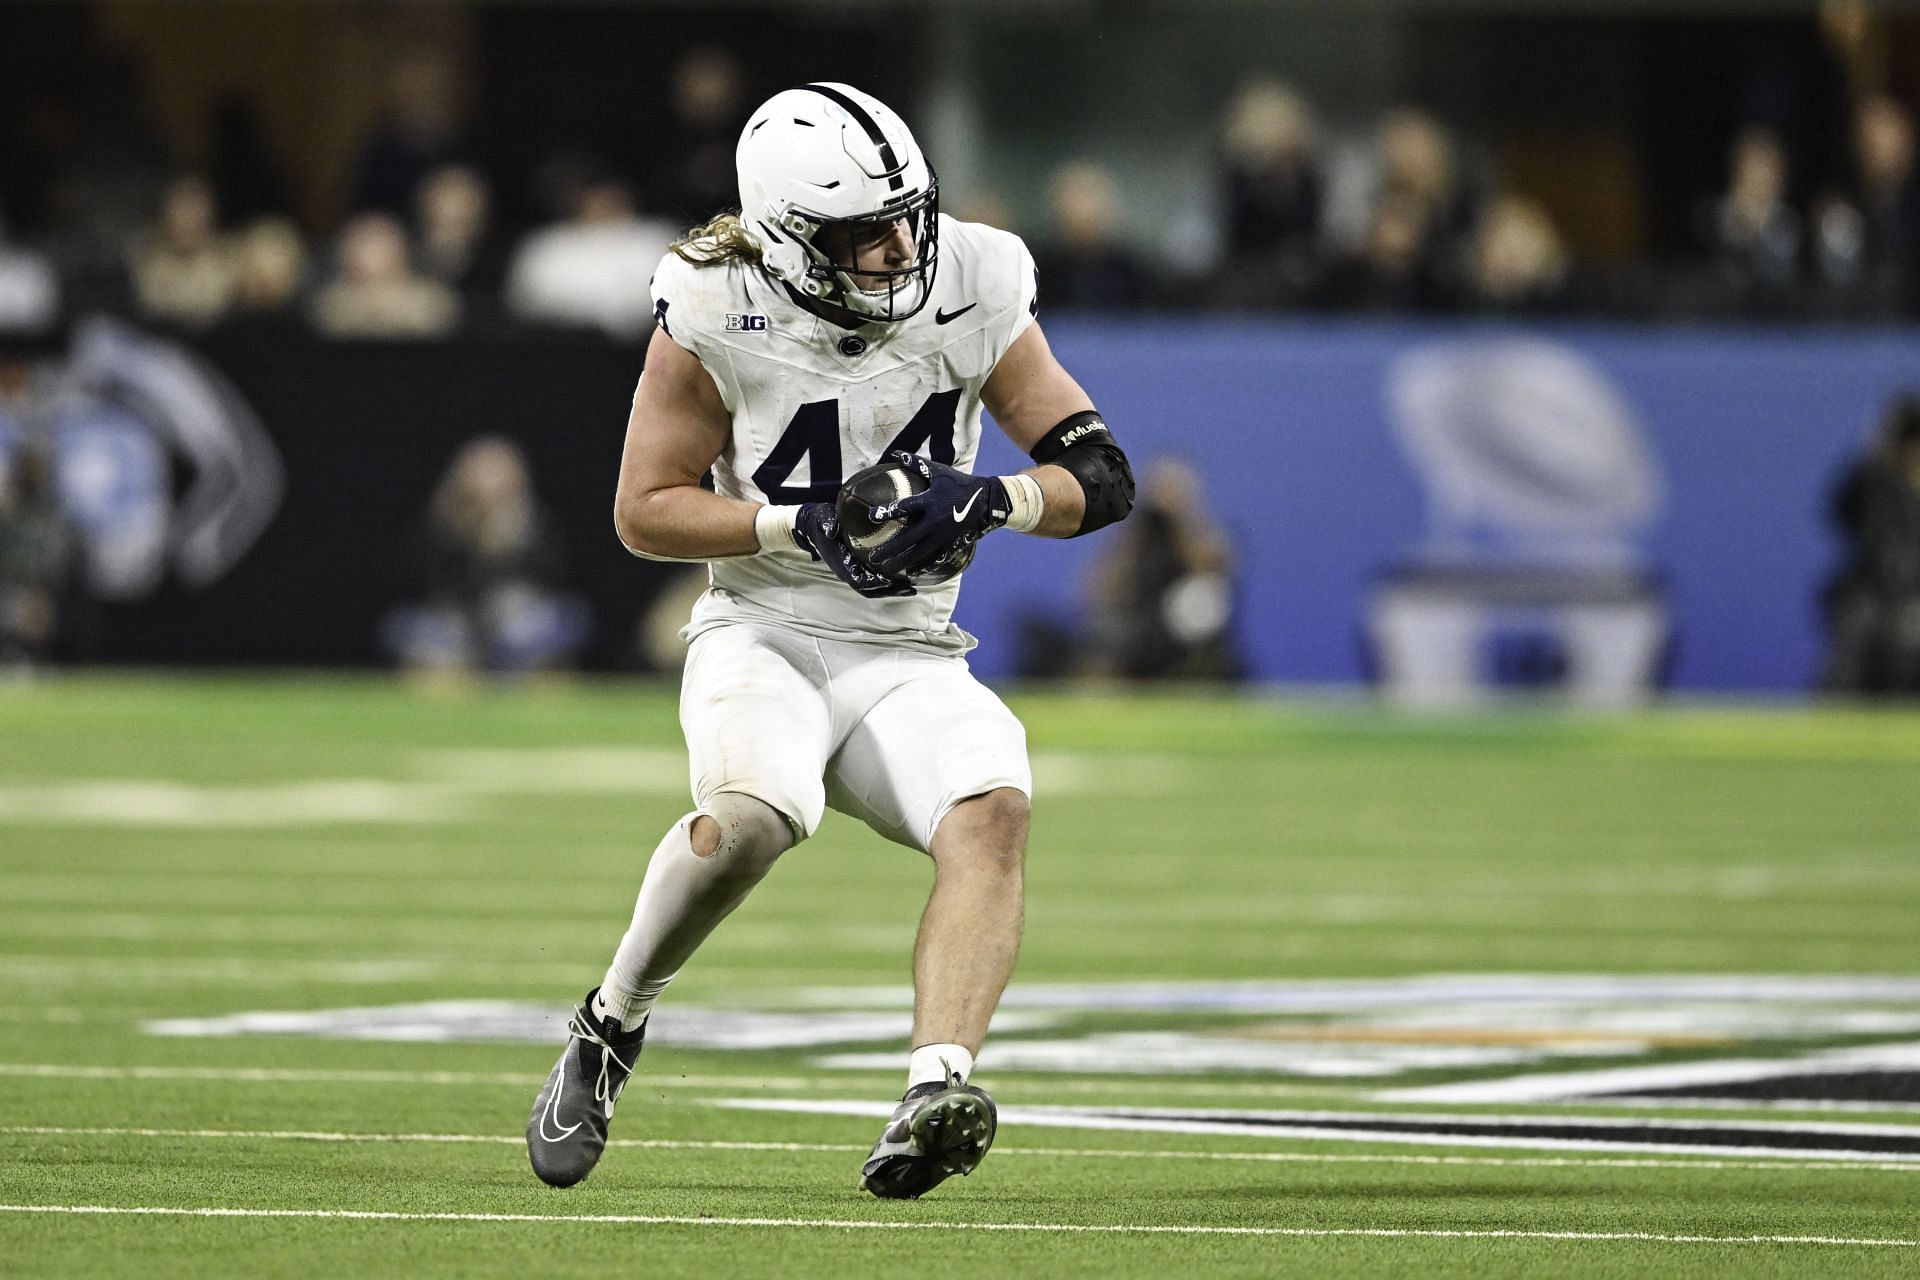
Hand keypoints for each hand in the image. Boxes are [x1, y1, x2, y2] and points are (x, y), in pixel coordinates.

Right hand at [792, 502, 915, 597]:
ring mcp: (853, 570)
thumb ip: (827, 523)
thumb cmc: (821, 522)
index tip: (890, 580)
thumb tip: (831, 530)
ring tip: (912, 588)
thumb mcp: (823, 518)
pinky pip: (874, 578)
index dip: (874, 583)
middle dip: (889, 591)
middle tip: (910, 589)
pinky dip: (889, 581)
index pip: (858, 581)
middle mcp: (848, 571)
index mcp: (840, 563)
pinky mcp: (859, 566)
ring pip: (874, 588)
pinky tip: (905, 575)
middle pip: (870, 590)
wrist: (814, 525)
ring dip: (892, 590)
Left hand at [865, 452, 1009, 574]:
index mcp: (930, 501)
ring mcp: (944, 535)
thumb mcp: (938, 471)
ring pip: (919, 553)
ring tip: (886, 569)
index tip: (870, 516)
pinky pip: (936, 558)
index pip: (903, 507)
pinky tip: (911, 572)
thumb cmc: (958, 483)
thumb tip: (896, 454)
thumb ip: (916, 464)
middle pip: (908, 538)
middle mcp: (935, 520)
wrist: (987, 500)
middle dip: (889, 549)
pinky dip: (923, 566)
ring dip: (902, 562)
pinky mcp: (952, 544)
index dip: (886, 511)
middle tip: (872, 558)